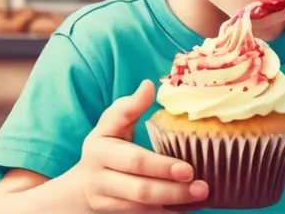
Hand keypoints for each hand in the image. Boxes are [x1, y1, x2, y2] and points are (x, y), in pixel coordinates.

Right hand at [79, 80, 208, 211]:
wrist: (81, 186)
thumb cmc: (106, 146)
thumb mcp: (110, 124)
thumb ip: (129, 106)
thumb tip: (149, 84)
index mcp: (101, 150)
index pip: (134, 161)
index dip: (161, 167)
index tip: (188, 168)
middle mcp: (101, 179)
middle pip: (140, 190)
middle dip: (173, 190)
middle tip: (202, 186)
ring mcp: (107, 201)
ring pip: (142, 207)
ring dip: (173, 203)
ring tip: (201, 196)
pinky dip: (167, 213)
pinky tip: (189, 207)